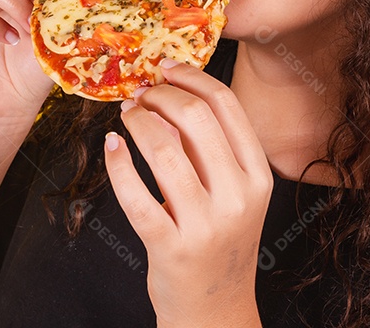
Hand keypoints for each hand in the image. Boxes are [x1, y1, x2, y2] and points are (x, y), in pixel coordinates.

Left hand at [104, 60, 272, 327]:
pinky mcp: (171, 247)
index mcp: (258, 176)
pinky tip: (111, 147)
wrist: (214, 311)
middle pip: (196, 118)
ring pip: (163, 149)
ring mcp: (206, 224)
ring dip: (137, 122)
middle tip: (139, 92)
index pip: (227, 106)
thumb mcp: (227, 193)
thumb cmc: (219, 242)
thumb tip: (166, 95)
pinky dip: (118, 163)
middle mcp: (238, 197)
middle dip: (160, 94)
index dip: (192, 76)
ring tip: (125, 115)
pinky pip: (135, 195)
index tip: (166, 66)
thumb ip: (204, 147)